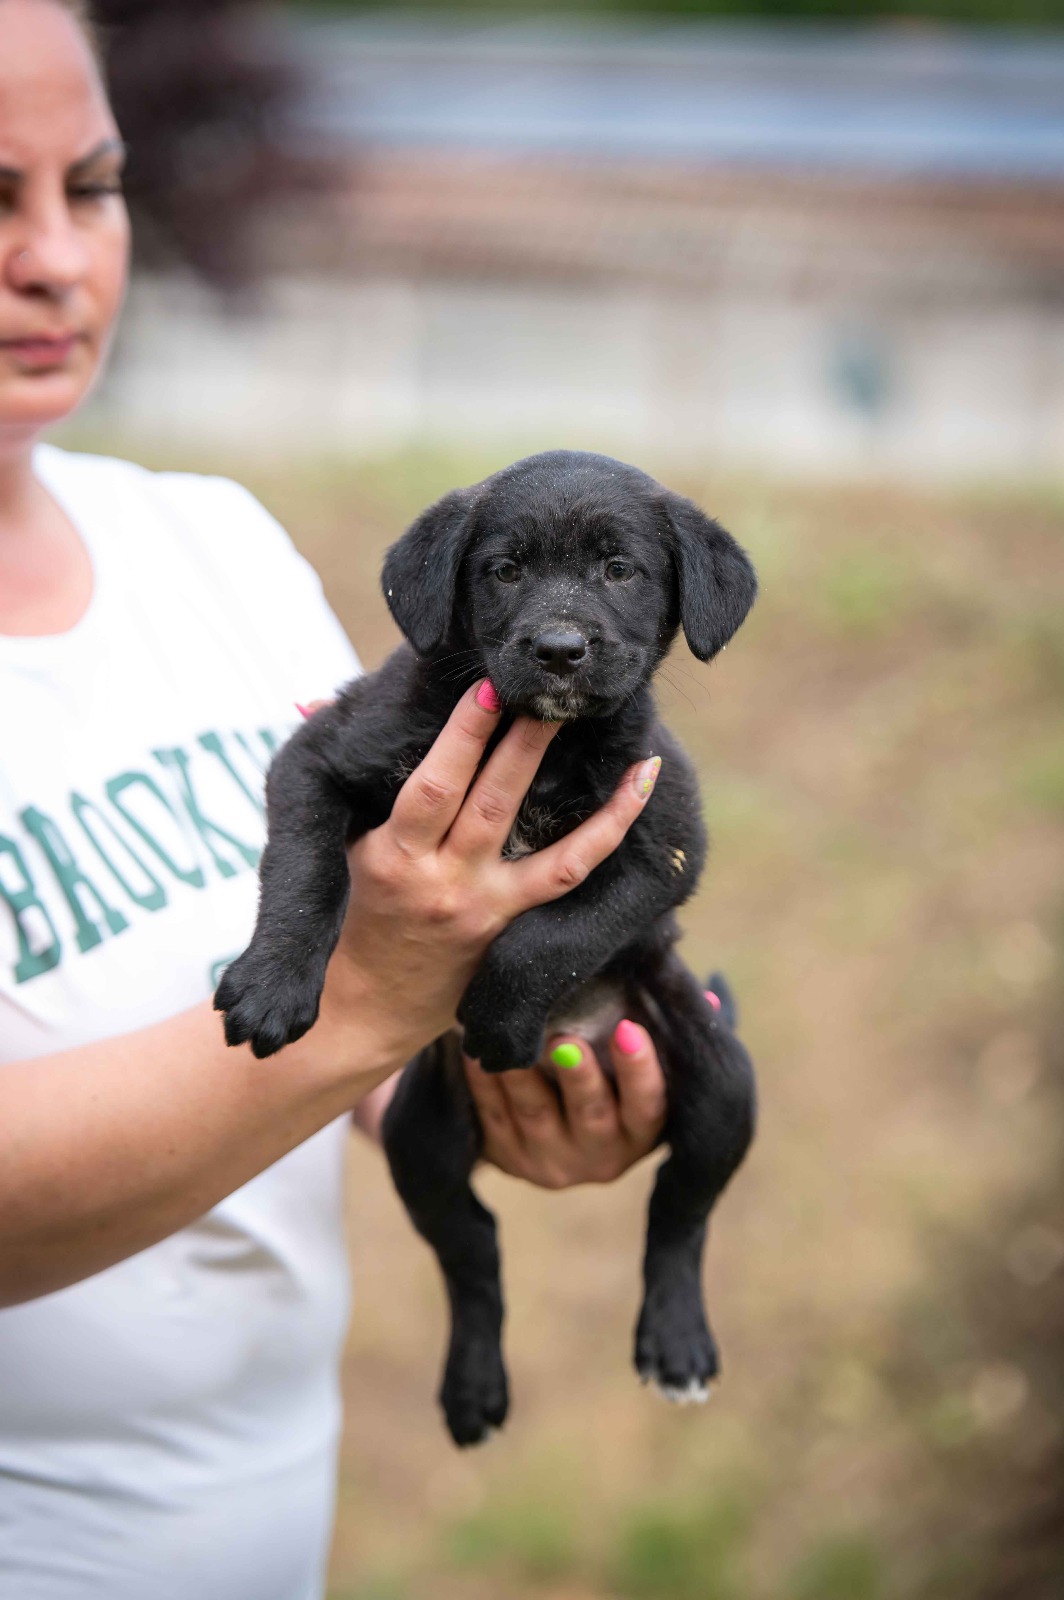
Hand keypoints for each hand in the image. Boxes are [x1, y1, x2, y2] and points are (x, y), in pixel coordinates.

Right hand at [319, 682, 662, 1067]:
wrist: (370, 1010)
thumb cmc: (355, 916)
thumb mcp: (342, 848)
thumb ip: (350, 779)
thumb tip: (319, 704)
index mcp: (393, 856)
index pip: (430, 788)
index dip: (460, 739)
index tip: (485, 690)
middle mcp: (442, 880)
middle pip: (489, 803)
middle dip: (519, 743)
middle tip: (549, 693)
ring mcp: (485, 905)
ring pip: (542, 840)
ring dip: (583, 789)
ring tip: (608, 734)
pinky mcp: (514, 923)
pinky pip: (571, 872)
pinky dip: (610, 828)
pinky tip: (642, 784)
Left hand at [464, 1019, 666, 1187]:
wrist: (551, 1137)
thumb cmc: (613, 1081)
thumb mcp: (647, 1068)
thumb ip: (672, 1035)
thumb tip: (712, 997)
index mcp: (642, 1134)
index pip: (648, 1106)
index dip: (640, 1070)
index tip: (629, 1028)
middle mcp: (601, 1157)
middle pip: (590, 1114)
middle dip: (578, 1076)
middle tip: (565, 1040)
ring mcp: (551, 1162)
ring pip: (535, 1114)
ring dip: (523, 1074)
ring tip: (514, 1037)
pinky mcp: (508, 1158)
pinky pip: (494, 1115)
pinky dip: (486, 1080)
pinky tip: (477, 1048)